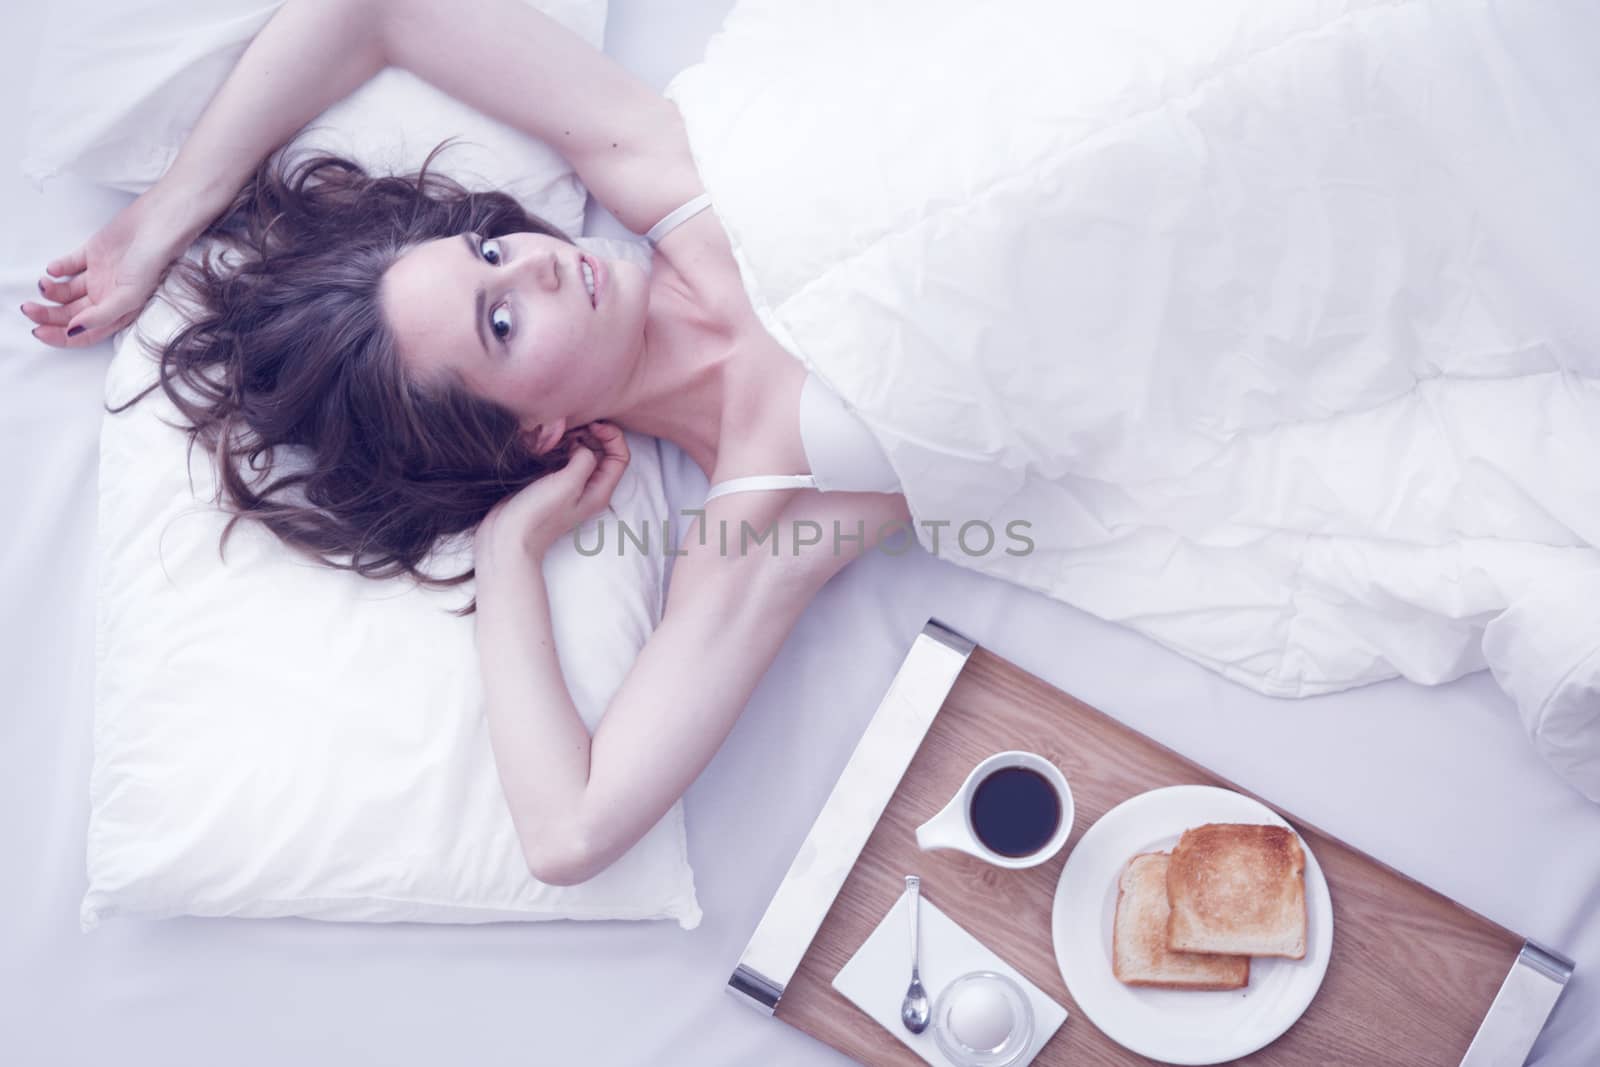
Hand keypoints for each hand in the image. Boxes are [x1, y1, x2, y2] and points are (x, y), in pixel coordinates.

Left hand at [20, 186, 196, 348]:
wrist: (158, 225)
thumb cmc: (153, 263)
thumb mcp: (129, 296)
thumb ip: (100, 316)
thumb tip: (72, 330)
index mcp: (118, 312)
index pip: (85, 333)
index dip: (61, 337)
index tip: (38, 332)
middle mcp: (108, 297)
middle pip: (70, 314)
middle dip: (48, 315)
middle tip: (29, 308)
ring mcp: (100, 276)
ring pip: (66, 292)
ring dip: (50, 292)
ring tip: (43, 285)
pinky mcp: (93, 254)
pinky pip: (69, 265)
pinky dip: (58, 268)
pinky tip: (53, 269)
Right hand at [475, 421, 630, 562]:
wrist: (508, 537)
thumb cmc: (539, 514)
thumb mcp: (569, 483)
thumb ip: (585, 459)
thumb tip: (582, 446)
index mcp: (600, 490)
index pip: (621, 455)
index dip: (611, 435)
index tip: (591, 425)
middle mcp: (589, 488)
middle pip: (602, 452)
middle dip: (591, 434)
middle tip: (571, 428)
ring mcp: (569, 486)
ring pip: (581, 453)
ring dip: (573, 439)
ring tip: (557, 434)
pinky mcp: (550, 482)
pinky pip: (562, 458)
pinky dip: (558, 447)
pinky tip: (545, 443)